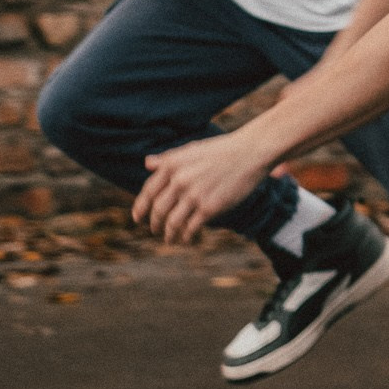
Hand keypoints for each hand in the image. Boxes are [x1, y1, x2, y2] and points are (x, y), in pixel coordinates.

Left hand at [135, 135, 277, 243]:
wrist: (251, 152)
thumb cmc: (222, 149)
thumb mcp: (192, 149)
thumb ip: (168, 158)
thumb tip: (147, 164)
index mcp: (172, 165)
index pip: (148, 192)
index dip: (140, 208)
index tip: (137, 218)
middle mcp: (179, 180)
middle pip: (158, 210)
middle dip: (154, 224)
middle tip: (154, 230)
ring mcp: (194, 195)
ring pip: (172, 223)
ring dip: (168, 234)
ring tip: (170, 239)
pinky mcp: (210, 207)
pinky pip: (191, 228)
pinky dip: (187, 236)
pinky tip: (188, 239)